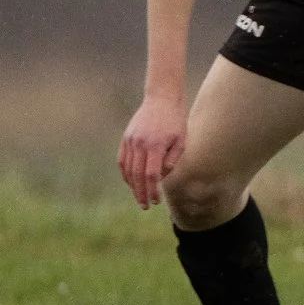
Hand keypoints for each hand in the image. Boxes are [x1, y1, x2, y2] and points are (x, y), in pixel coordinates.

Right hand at [118, 94, 187, 209]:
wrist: (161, 99)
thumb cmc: (176, 121)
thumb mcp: (181, 140)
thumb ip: (171, 160)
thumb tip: (161, 178)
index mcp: (155, 146)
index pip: (151, 175)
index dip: (152, 190)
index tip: (156, 201)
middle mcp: (139, 144)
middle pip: (136, 176)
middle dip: (140, 193)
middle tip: (145, 206)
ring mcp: (130, 141)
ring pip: (127, 169)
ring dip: (132, 186)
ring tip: (138, 197)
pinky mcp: (126, 138)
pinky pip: (122, 160)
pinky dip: (125, 173)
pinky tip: (131, 182)